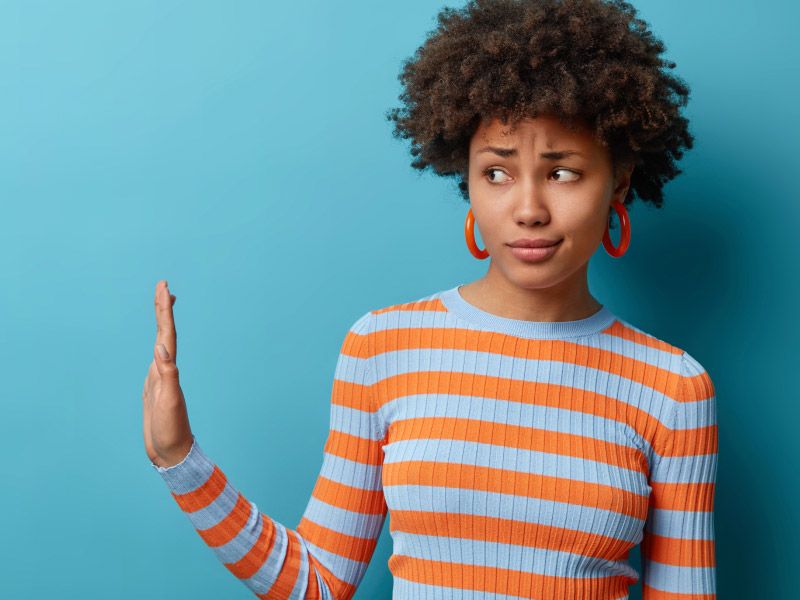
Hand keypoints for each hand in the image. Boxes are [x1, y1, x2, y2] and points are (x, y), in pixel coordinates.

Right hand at [142, 280, 193, 467]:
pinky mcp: (155, 387)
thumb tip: (161, 347)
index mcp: (169, 369)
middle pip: (165, 332)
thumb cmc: (171, 430)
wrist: (172, 453)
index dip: (165, 310)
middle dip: (162, 308)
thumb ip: (167, 375)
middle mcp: (166, 368)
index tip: (165, 287)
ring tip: (163, 302)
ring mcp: (161, 377)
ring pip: (161, 342)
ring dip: (162, 322)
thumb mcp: (169, 401)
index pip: (167, 333)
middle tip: (162, 284)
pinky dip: (156, 346)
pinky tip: (158, 343)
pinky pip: (156, 359)